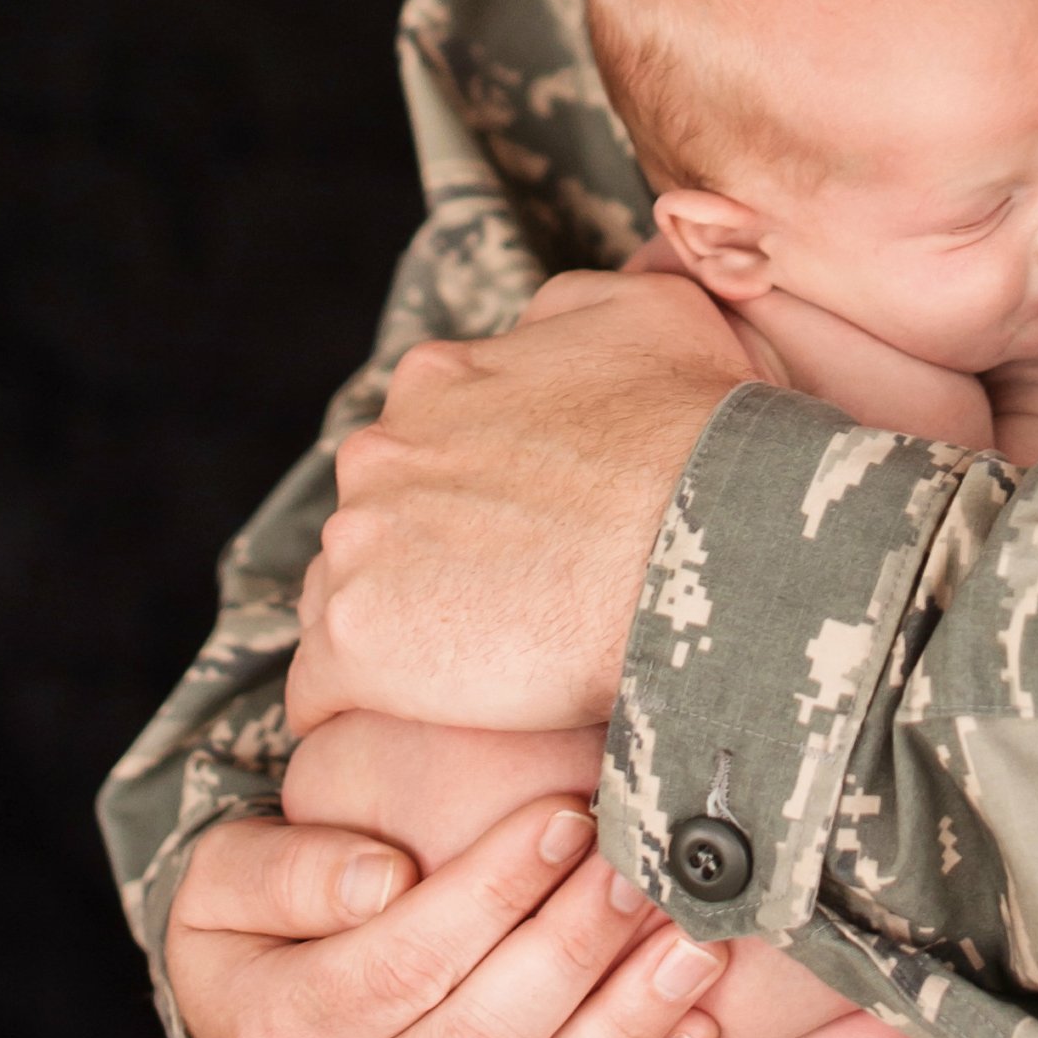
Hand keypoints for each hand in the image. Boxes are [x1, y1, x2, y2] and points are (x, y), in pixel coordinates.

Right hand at [281, 711, 857, 1037]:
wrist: (258, 1020)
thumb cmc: (255, 923)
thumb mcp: (227, 881)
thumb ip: (288, 874)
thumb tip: (383, 880)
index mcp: (281, 1033)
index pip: (404, 961)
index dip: (492, 890)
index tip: (563, 817)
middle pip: (484, 1030)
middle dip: (577, 944)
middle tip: (641, 866)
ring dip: (630, 1014)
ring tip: (695, 937)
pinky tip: (701, 1012)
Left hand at [286, 270, 755, 734]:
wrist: (715, 541)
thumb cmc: (701, 430)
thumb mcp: (654, 313)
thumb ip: (574, 309)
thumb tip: (545, 327)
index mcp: (437, 380)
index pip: (419, 450)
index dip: (472, 502)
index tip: (524, 541)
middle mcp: (379, 452)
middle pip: (375, 524)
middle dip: (426, 565)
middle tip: (512, 611)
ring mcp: (360, 547)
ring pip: (347, 603)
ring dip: (400, 636)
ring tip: (477, 676)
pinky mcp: (357, 644)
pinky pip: (321, 694)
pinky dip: (360, 712)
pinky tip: (414, 728)